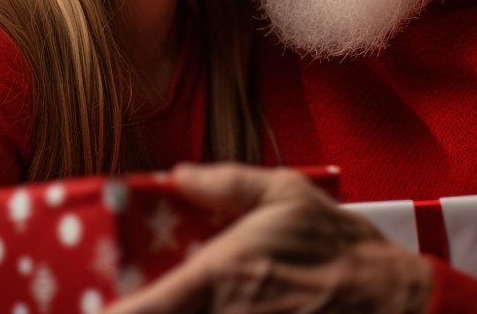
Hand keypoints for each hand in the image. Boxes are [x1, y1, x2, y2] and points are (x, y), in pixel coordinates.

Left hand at [107, 163, 432, 313]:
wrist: (392, 300)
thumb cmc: (336, 246)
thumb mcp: (284, 194)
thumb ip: (225, 183)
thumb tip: (178, 175)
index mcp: (220, 276)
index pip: (144, 310)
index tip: (84, 311)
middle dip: (135, 313)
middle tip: (107, 301)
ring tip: (152, 301)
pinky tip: (199, 308)